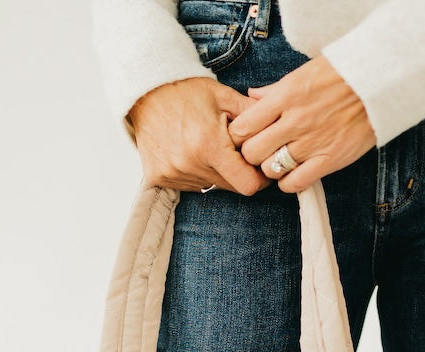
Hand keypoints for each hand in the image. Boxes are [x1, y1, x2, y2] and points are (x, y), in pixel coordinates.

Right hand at [126, 78, 273, 195]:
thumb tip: (279, 133)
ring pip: (210, 187)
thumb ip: (254, 118)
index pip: (248, 185)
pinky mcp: (159, 178)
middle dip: (238, 173)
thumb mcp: (225, 97)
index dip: (259, 179)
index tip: (260, 167)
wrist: (145, 91)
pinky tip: (189, 152)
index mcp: (210, 146)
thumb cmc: (187, 91)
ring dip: (215, 173)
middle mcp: (190, 165)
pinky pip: (189, 185)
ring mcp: (173, 174)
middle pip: (230, 187)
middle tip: (234, 152)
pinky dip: (195, 173)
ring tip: (206, 146)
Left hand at [226, 55, 377, 193]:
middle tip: (261, 152)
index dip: (239, 136)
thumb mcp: (302, 74)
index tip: (246, 136)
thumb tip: (250, 97)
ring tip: (279, 161)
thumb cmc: (339, 75)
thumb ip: (273, 91)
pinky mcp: (328, 160)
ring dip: (271, 169)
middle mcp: (294, 122)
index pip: (243, 127)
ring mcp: (311, 143)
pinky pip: (295, 183)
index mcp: (284, 97)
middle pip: (252, 153)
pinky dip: (288, 183)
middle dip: (252, 155)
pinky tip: (292, 174)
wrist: (378, 81)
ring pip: (271, 170)